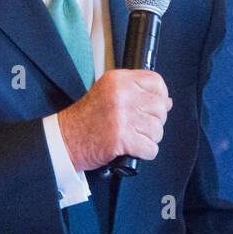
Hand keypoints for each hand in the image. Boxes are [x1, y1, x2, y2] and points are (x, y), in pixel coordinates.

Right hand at [57, 69, 171, 171]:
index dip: (161, 95)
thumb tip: (167, 102)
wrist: (65, 139)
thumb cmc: (86, 118)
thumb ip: (137, 93)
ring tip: (133, 136)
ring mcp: (122, 117)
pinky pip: (151, 148)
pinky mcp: (122, 139)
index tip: (155, 105)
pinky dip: (144, 152)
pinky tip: (131, 148)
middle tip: (139, 125)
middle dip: (155, 120)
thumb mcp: (109, 94)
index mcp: (118, 81)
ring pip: (158, 130)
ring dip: (149, 138)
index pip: (156, 82)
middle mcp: (121, 96)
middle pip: (160, 107)